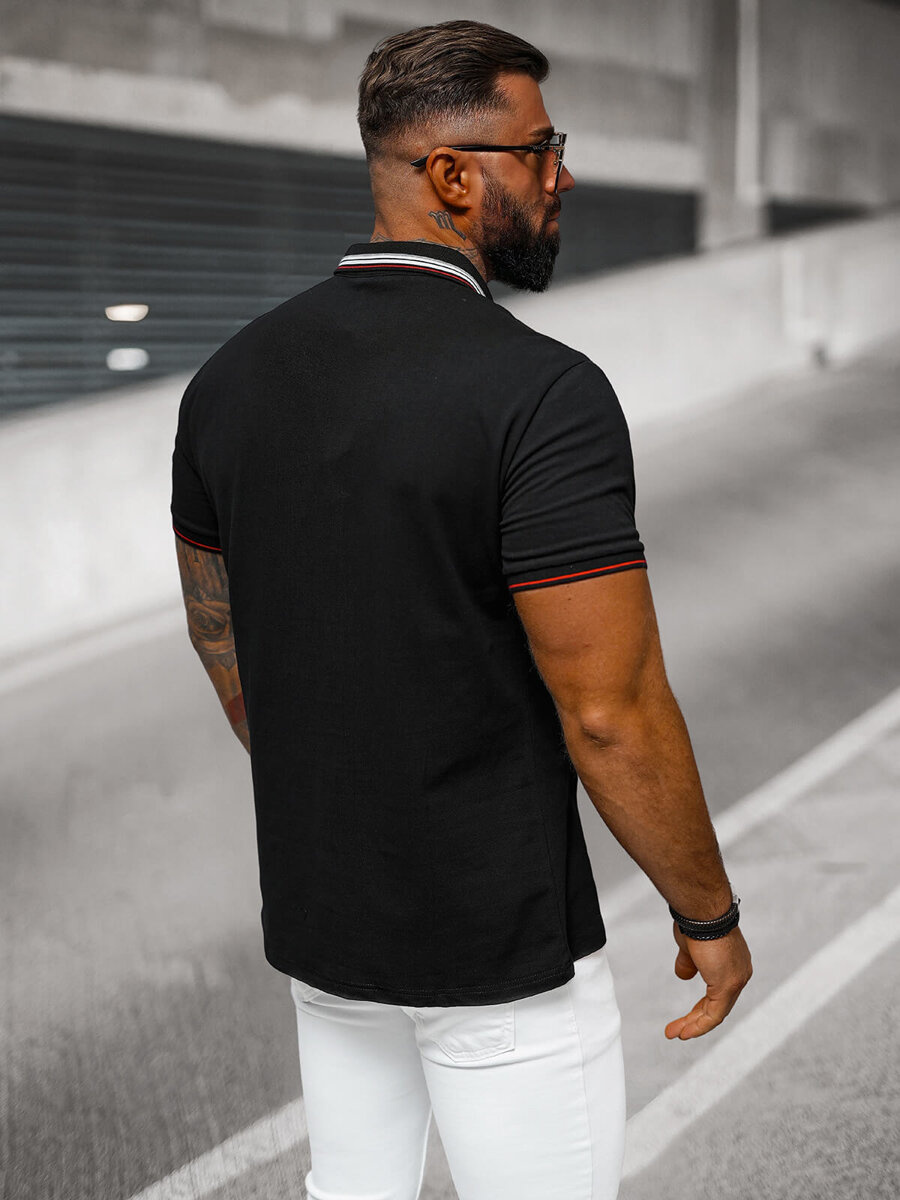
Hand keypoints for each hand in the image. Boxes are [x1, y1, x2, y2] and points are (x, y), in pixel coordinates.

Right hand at [664, 923, 752, 1039]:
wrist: (702, 910)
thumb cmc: (696, 921)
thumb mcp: (690, 946)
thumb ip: (689, 963)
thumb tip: (683, 976)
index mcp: (733, 962)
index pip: (718, 990)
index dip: (701, 1005)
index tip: (687, 1014)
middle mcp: (740, 972)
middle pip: (718, 1004)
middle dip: (695, 1018)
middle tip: (677, 1029)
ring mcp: (737, 980)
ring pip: (715, 1012)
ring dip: (693, 1024)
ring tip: (675, 1033)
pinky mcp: (728, 985)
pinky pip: (714, 1014)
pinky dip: (698, 1025)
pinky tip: (683, 1032)